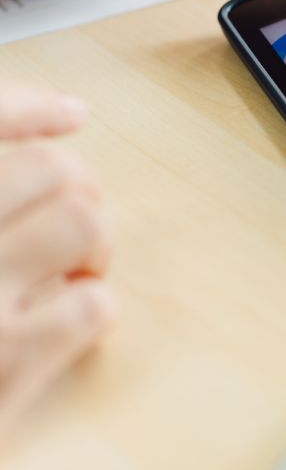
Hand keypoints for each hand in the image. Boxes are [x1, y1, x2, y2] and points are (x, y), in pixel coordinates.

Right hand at [0, 82, 114, 437]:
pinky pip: (90, 306)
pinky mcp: (3, 362)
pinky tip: (70, 321)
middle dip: (77, 191)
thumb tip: (66, 114)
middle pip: (51, 170)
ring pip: (81, 223)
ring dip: (93, 246)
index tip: (69, 114)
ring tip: (72, 272)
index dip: (31, 107)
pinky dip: (94, 310)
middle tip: (65, 224)